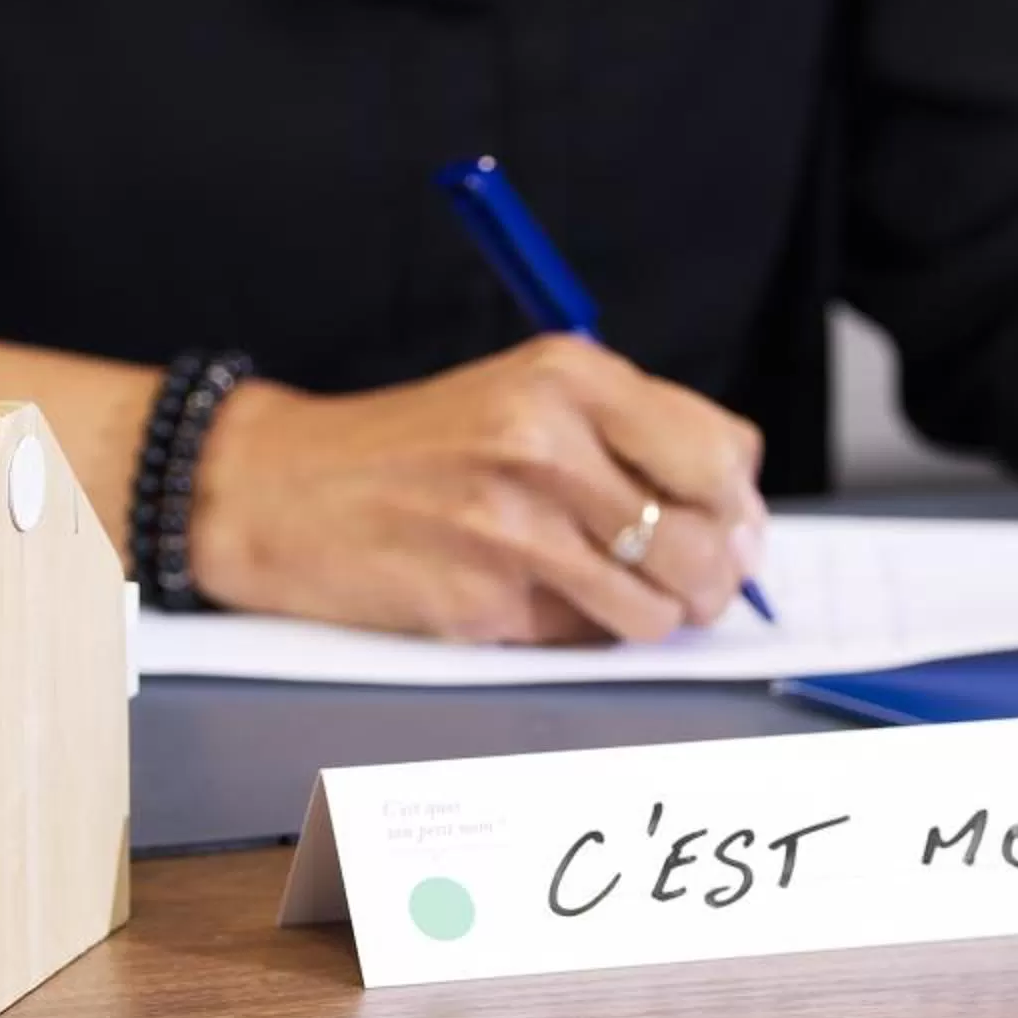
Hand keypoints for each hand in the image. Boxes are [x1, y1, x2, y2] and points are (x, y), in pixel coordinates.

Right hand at [186, 336, 766, 642]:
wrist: (279, 488)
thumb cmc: (411, 447)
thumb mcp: (523, 394)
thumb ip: (627, 434)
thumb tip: (735, 516)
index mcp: (568, 375)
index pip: (722, 451)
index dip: (739, 504)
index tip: (729, 526)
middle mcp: (548, 442)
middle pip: (709, 538)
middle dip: (713, 578)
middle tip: (690, 586)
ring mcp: (514, 527)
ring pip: (658, 608)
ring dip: (650, 617)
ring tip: (610, 597)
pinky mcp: (483, 601)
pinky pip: (585, 642)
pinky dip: (578, 635)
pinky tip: (533, 601)